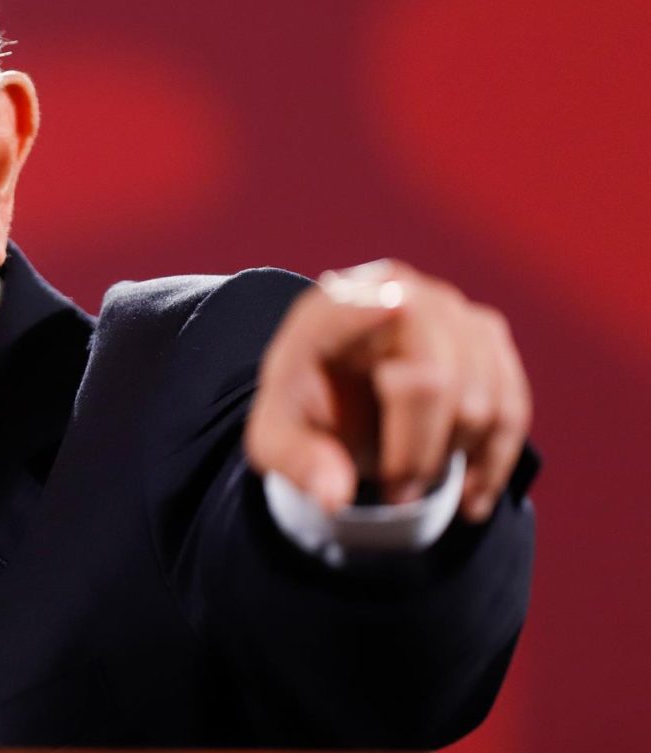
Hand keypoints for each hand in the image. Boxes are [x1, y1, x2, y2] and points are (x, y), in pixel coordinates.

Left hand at [245, 259, 531, 522]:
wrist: (338, 388)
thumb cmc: (305, 408)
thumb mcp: (278, 438)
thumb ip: (297, 463)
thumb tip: (334, 496)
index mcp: (333, 307)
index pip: (361, 306)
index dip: (378, 310)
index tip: (394, 308)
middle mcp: (399, 290)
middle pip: (434, 378)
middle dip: (419, 453)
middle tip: (394, 494)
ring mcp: (451, 310)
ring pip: (482, 399)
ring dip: (453, 458)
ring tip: (414, 488)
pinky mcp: (487, 337)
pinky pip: (510, 405)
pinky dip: (494, 460)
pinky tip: (472, 499)